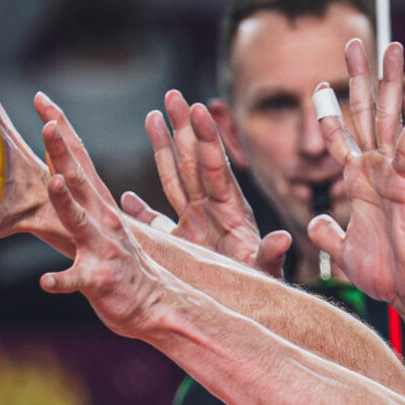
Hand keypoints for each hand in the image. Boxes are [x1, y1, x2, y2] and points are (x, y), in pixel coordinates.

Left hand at [34, 95, 172, 335]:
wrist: (158, 305)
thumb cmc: (126, 268)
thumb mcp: (106, 229)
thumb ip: (86, 204)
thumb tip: (64, 178)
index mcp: (102, 207)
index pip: (80, 159)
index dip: (61, 128)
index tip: (42, 99)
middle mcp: (103, 221)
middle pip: (80, 179)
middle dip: (62, 151)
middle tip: (48, 124)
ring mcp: (102, 249)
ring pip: (80, 221)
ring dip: (66, 201)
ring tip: (53, 183)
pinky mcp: (100, 280)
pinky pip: (78, 280)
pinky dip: (62, 280)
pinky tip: (46, 280)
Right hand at [124, 92, 291, 276]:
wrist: (245, 310)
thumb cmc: (259, 290)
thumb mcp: (265, 271)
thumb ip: (270, 255)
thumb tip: (283, 239)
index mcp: (230, 210)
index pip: (216, 167)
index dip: (208, 139)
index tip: (199, 108)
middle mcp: (210, 210)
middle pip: (193, 162)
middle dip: (183, 128)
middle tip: (172, 94)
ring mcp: (192, 224)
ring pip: (174, 178)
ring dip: (163, 149)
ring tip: (152, 115)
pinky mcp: (178, 243)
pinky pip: (155, 222)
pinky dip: (139, 211)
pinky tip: (122, 198)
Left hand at [307, 38, 404, 307]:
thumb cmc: (386, 274)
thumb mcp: (343, 252)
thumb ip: (327, 234)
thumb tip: (315, 222)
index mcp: (358, 182)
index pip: (339, 138)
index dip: (327, 113)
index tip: (317, 85)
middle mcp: (376, 170)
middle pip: (365, 113)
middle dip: (358, 78)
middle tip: (353, 42)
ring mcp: (393, 174)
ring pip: (389, 118)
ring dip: (390, 82)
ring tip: (392, 45)